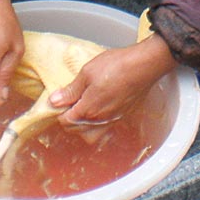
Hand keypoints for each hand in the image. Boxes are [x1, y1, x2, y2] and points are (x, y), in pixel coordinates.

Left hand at [48, 34, 177, 126]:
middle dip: (69, 120)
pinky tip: (98, 108)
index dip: (59, 111)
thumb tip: (55, 101)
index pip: (66, 121)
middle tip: (69, 103)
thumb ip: (71, 90)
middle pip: (77, 130)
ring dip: (83, 126)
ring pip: (92, 134)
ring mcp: (113, 119)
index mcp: (88, 110)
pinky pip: (105, 128)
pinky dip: (97, 123)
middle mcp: (100, 120)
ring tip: (83, 108)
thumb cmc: (117, 66)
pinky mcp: (123, 115)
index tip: (59, 100)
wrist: (144, 65)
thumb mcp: (87, 73)